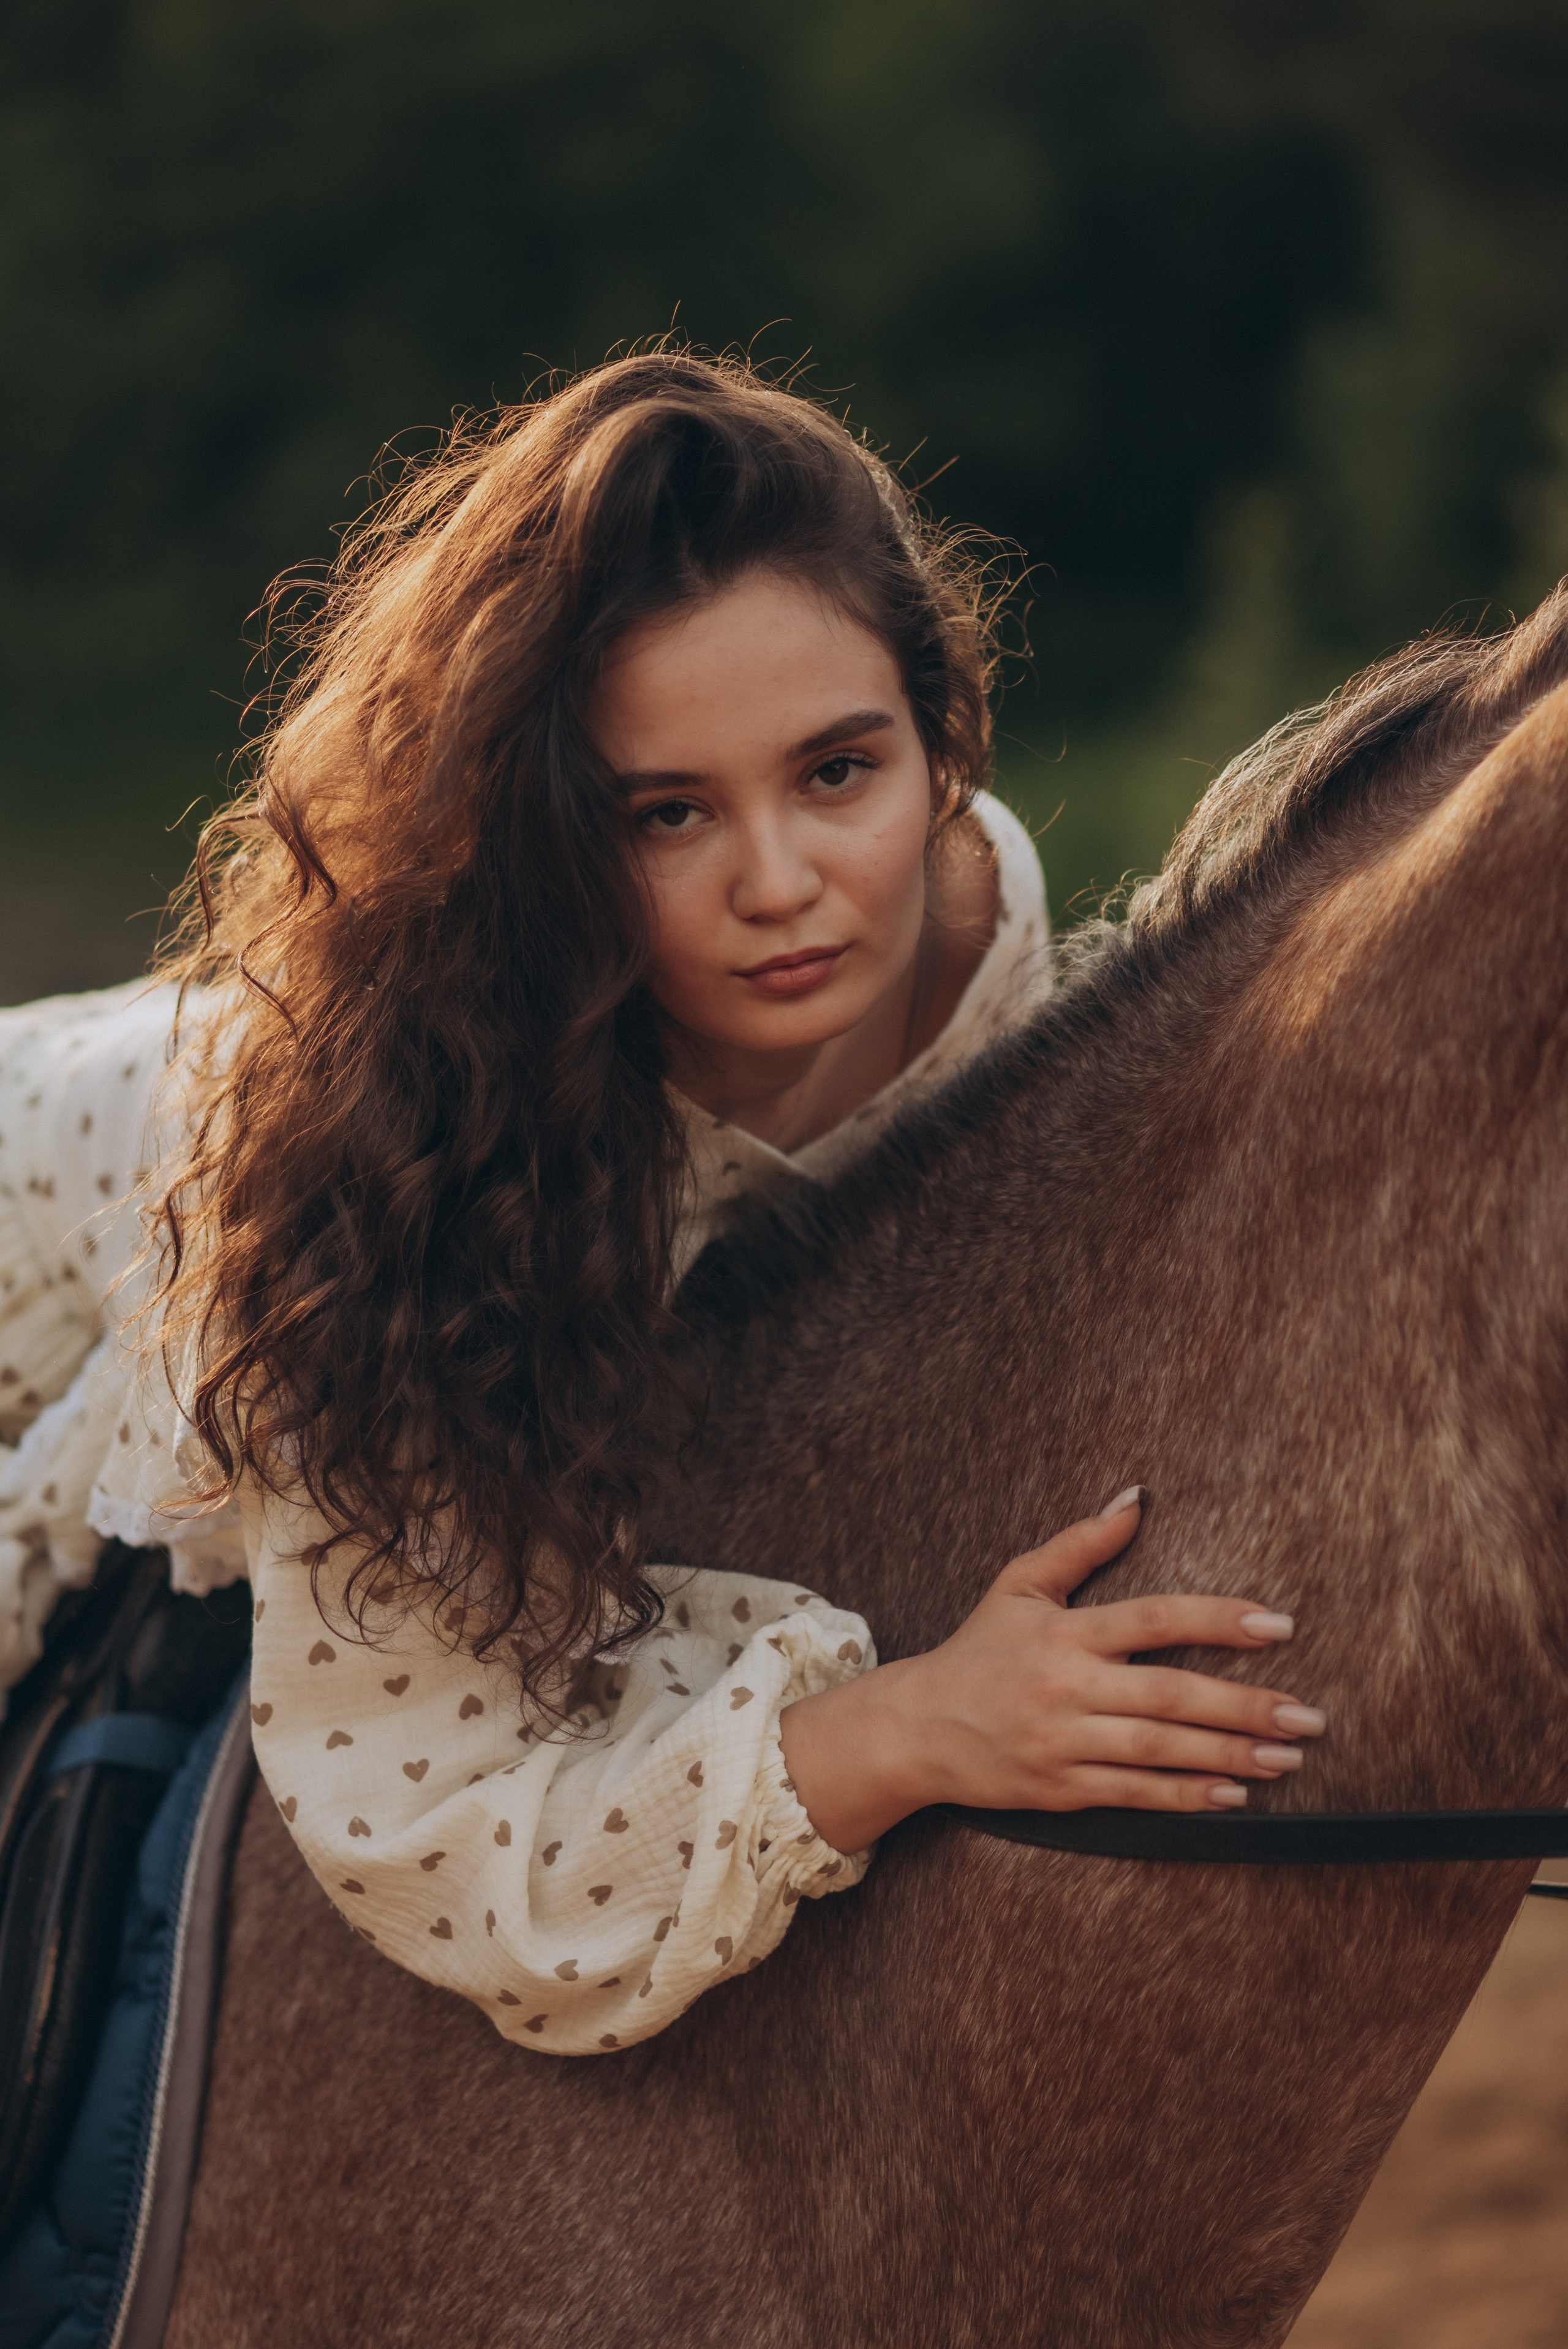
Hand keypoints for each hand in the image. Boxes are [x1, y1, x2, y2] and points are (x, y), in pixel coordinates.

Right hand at [777, 1490, 1326, 1853]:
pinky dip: (1185, 1797)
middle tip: (1308, 1716)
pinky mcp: (1060, 1789)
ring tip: (1288, 1757)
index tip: (1277, 1626)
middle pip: (1169, 1695)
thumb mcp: (1018, 1585)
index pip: (1153, 1619)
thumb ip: (1080, 1543)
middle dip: (1245, 1707)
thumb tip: (1136, 1497)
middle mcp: (1066, 1687)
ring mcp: (1063, 1743)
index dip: (1217, 1620)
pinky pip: (1133, 1795)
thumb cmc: (977, 1651)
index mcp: (1063, 1632)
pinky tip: (1233, 1797)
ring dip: (1229, 1756)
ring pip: (1159, 1751)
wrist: (917, 1729)